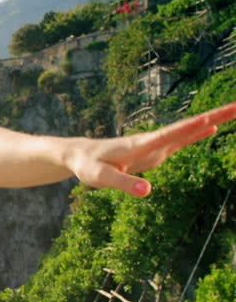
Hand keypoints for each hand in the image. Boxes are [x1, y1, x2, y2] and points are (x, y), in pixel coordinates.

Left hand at [63, 102, 235, 196]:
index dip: (192, 127)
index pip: (171, 134)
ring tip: (234, 110)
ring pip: (188, 130)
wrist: (80, 155)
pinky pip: (182, 139)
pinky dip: (198, 132)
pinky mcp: (155, 150)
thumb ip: (123, 184)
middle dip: (214, 115)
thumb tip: (148, 191)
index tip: (213, 117)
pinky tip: (212, 127)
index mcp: (140, 145)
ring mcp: (156, 145)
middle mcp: (152, 141)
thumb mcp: (101, 178)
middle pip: (188, 127)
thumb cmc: (88, 166)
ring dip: (212, 119)